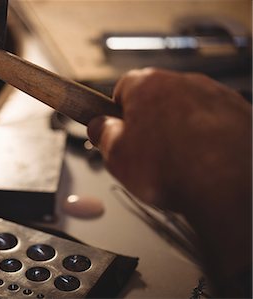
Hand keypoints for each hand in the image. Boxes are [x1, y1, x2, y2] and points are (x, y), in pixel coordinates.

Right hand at [88, 68, 250, 295]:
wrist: (229, 186)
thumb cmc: (173, 169)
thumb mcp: (116, 156)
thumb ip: (102, 134)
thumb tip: (100, 127)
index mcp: (148, 85)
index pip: (122, 88)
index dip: (117, 112)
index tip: (117, 128)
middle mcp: (183, 82)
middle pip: (156, 97)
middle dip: (148, 120)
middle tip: (144, 150)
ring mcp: (214, 95)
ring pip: (185, 109)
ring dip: (178, 128)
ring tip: (176, 160)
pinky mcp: (239, 111)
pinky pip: (213, 121)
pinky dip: (206, 136)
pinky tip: (201, 160)